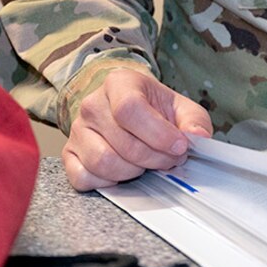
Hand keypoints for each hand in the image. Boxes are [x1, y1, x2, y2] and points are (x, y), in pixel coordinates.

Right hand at [62, 67, 213, 190]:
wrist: (128, 110)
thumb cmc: (154, 109)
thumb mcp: (180, 107)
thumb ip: (194, 121)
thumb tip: (197, 138)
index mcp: (119, 83)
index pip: (130, 109)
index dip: (158, 134)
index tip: (179, 146)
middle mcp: (92, 104)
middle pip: (123, 143)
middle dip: (154, 159)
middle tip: (168, 159)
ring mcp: (78, 130)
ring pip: (103, 163)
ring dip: (133, 172)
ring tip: (145, 164)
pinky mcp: (69, 154)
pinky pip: (83, 178)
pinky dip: (107, 183)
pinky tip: (123, 172)